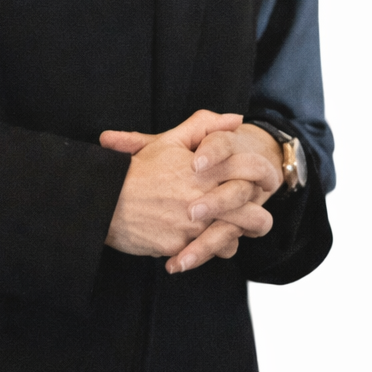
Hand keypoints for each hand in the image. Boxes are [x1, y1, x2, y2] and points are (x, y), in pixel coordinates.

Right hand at [101, 115, 282, 273]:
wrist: (105, 200)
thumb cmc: (138, 170)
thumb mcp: (169, 141)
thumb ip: (204, 126)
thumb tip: (236, 120)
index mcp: (205, 169)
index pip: (252, 170)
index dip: (265, 175)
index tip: (265, 181)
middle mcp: (204, 198)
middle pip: (253, 213)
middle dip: (257, 216)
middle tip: (254, 213)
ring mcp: (194, 224)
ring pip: (234, 237)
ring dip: (235, 235)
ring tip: (231, 230)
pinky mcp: (181, 245)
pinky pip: (209, 251)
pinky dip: (209, 247)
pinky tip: (204, 241)